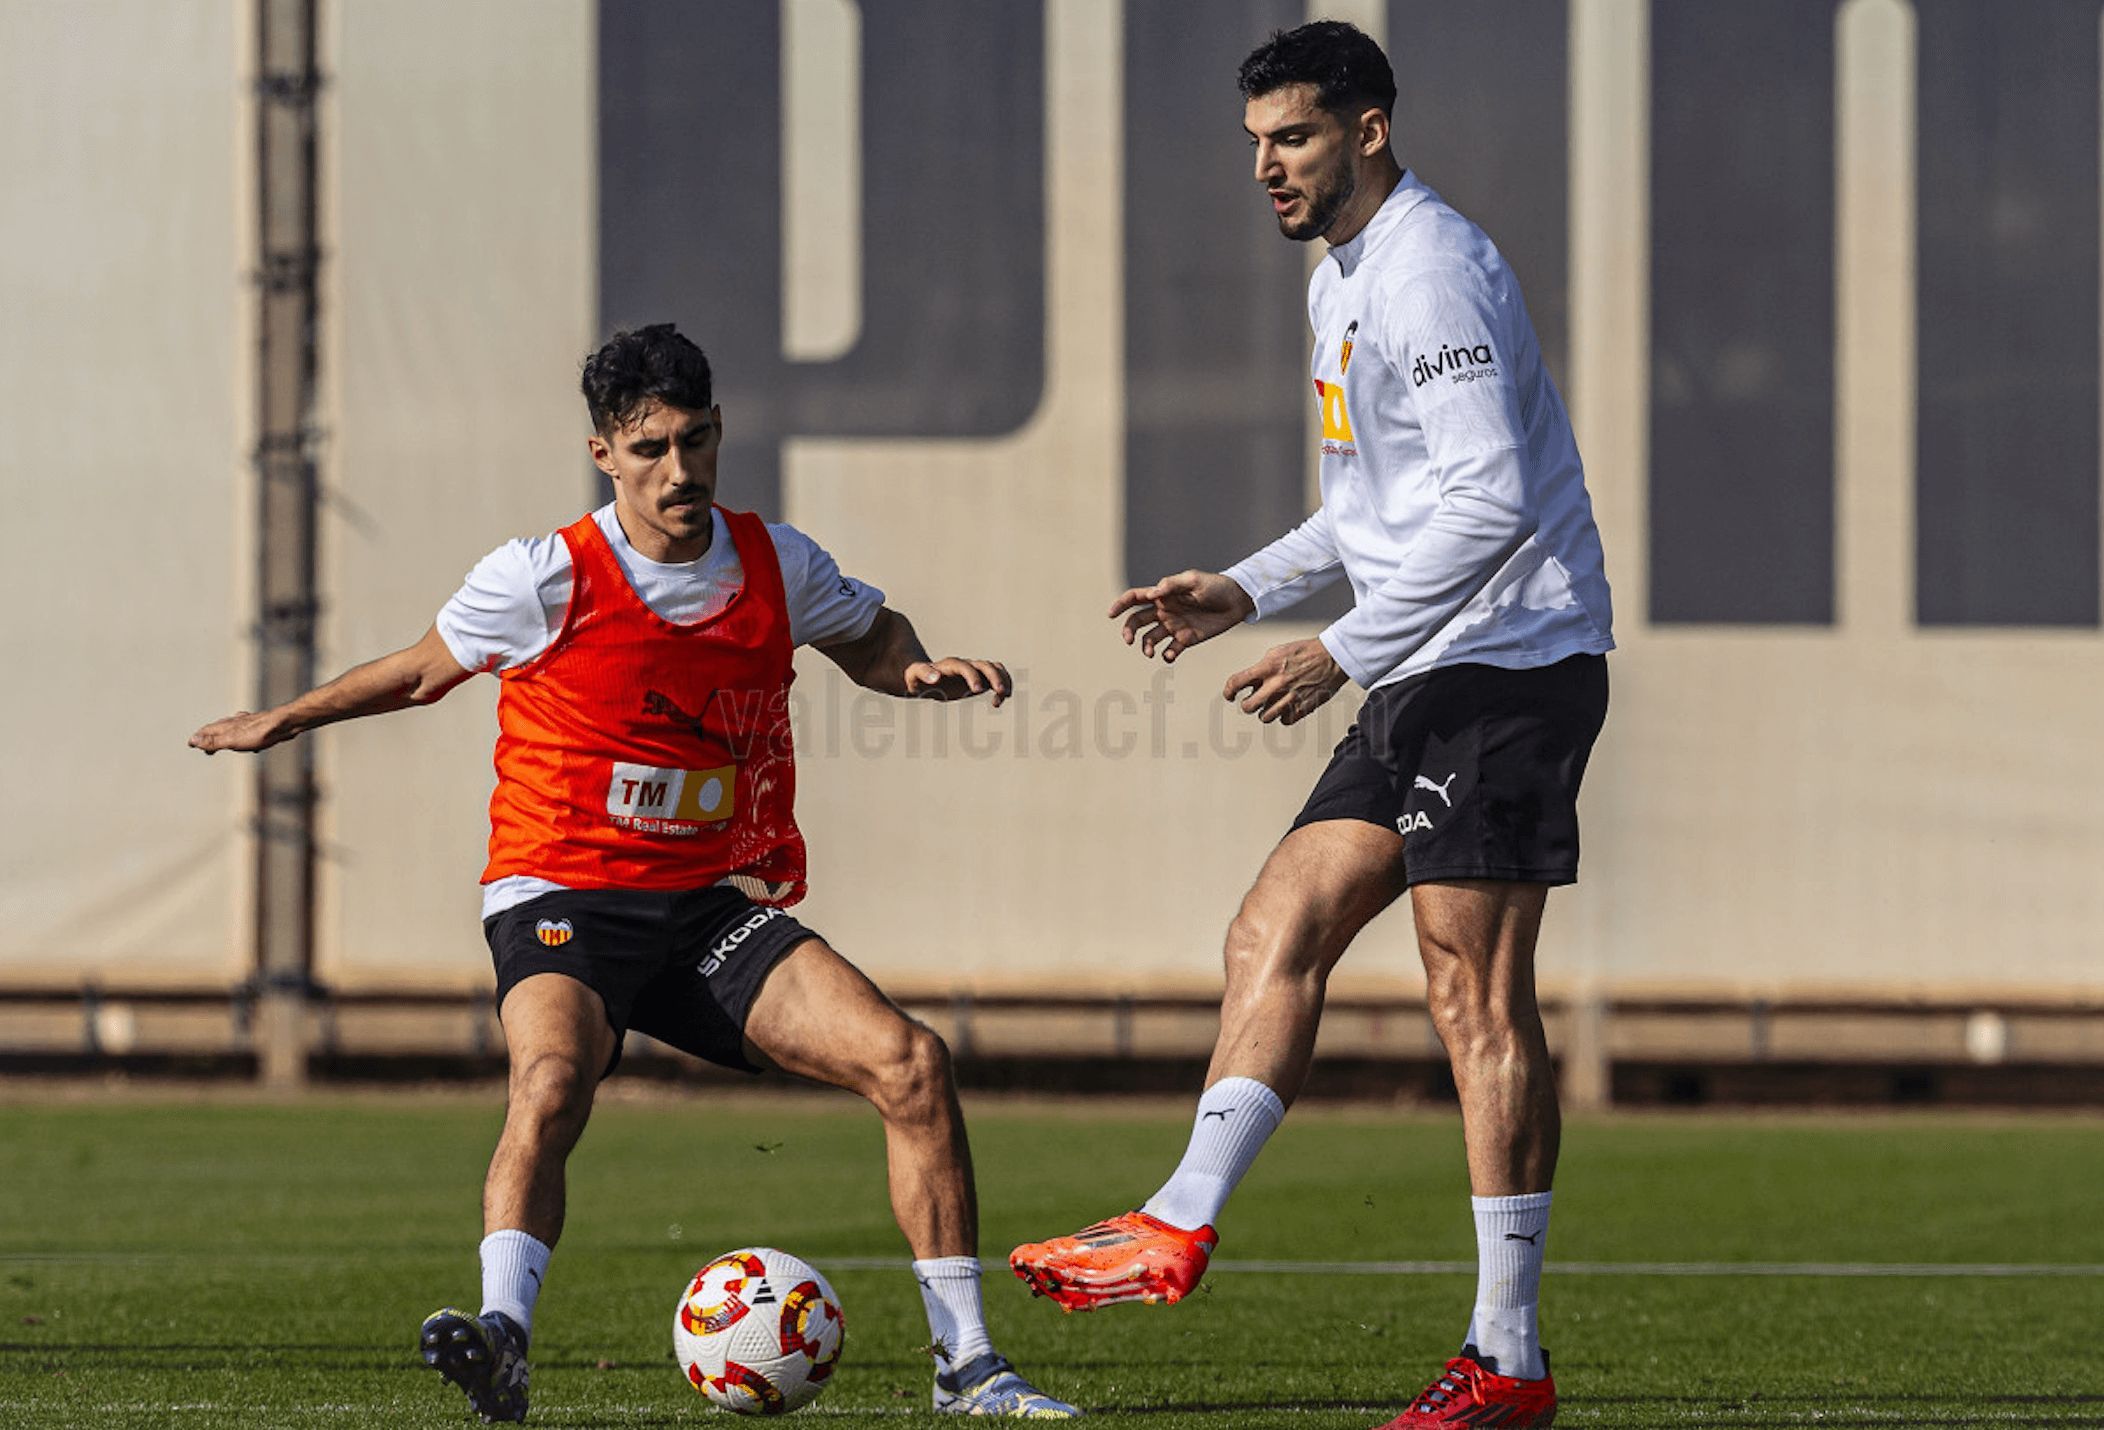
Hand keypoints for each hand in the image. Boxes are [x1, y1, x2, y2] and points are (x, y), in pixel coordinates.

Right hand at [189, 710, 291, 753]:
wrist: (285, 723)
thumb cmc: (260, 732)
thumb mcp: (232, 740)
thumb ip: (213, 741)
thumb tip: (193, 740)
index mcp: (227, 726)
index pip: (207, 731)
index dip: (198, 738)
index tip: (191, 744)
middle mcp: (237, 722)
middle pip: (219, 729)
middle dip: (210, 737)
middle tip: (204, 746)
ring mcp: (250, 724)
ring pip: (234, 729)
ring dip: (226, 736)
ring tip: (224, 742)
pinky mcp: (263, 727)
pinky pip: (250, 732)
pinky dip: (246, 737)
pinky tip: (253, 743)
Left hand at [904, 657, 1011, 706]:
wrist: (923, 678)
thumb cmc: (916, 678)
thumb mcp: (914, 675)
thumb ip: (924, 673)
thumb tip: (936, 678)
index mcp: (950, 665)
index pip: (965, 666)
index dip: (973, 676)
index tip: (977, 690)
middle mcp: (964, 665)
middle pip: (985, 665)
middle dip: (995, 677)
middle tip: (1000, 693)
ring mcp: (973, 671)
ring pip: (994, 668)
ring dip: (1003, 679)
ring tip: (1004, 697)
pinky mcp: (979, 679)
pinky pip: (996, 677)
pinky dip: (1003, 685)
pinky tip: (998, 702)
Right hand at [1108, 570, 1254, 662]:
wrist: (1237, 601)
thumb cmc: (1215, 586)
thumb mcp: (1194, 580)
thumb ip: (1172, 585)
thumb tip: (1152, 593)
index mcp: (1163, 595)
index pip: (1135, 598)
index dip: (1121, 605)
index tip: (1111, 614)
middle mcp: (1164, 611)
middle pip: (1137, 621)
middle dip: (1129, 631)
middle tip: (1129, 640)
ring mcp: (1174, 627)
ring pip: (1150, 639)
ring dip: (1145, 647)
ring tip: (1150, 652)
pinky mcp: (1186, 640)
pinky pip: (1170, 651)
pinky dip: (1166, 655)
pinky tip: (1170, 655)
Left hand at [1223, 638, 1347, 724]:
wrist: (1332, 657)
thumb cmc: (1306, 652)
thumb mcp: (1277, 652)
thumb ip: (1261, 668)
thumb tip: (1249, 682)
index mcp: (1268, 667)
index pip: (1236, 683)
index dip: (1229, 691)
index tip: (1230, 695)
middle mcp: (1277, 684)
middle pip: (1248, 706)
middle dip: (1248, 704)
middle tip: (1252, 701)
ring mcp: (1289, 698)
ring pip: (1265, 717)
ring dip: (1265, 712)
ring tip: (1272, 703)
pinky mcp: (1302, 708)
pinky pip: (1284, 721)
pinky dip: (1284, 716)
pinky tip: (1287, 707)